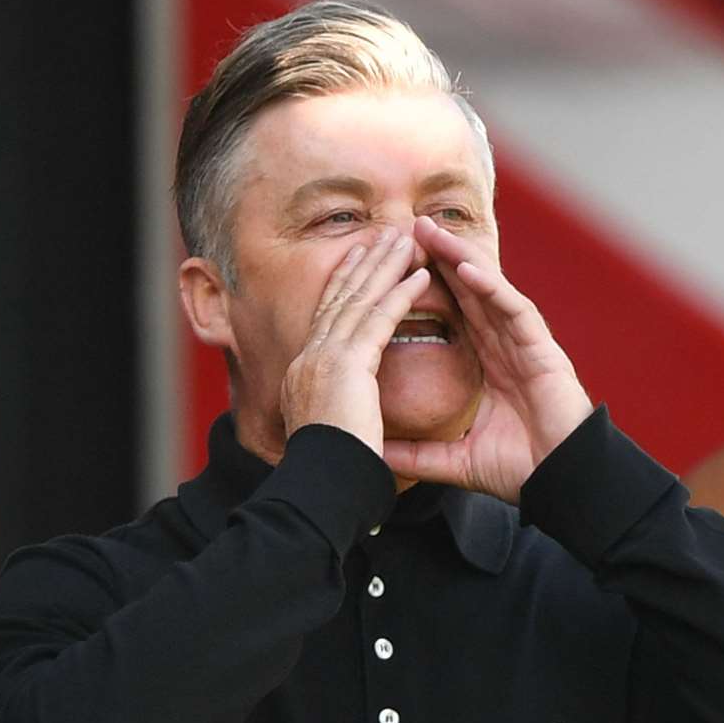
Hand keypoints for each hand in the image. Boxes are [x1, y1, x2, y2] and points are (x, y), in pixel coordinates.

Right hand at [281, 227, 429, 456]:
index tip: (357, 264)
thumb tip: (345, 413)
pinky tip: (420, 277)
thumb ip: (337, 412)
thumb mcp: (330, 433)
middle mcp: (308, 358)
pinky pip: (378, 320)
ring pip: (358, 300)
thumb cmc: (331, 473)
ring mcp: (323, 358)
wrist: (322, 485)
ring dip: (384, 268)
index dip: (342, 288)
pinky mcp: (346, 364)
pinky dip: (400, 295)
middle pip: (338, 300)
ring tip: (407, 242)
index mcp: (303, 374)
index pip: (325, 320)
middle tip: (381, 237)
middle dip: (361, 266)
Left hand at [382, 216, 592, 502]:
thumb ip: (417, 455)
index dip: (425, 289)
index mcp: (488, 366)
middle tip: (406, 228)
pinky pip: (514, 310)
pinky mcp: (542, 350)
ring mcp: (525, 345)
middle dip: (438, 258)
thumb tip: (376, 455)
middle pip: (467, 292)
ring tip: (429, 231)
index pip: (452, 316)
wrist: (560, 484)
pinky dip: (492, 287)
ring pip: (488, 290)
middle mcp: (506, 347)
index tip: (392, 269)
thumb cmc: (519, 471)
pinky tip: (467, 268)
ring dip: (460, 258)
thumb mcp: (454, 461)